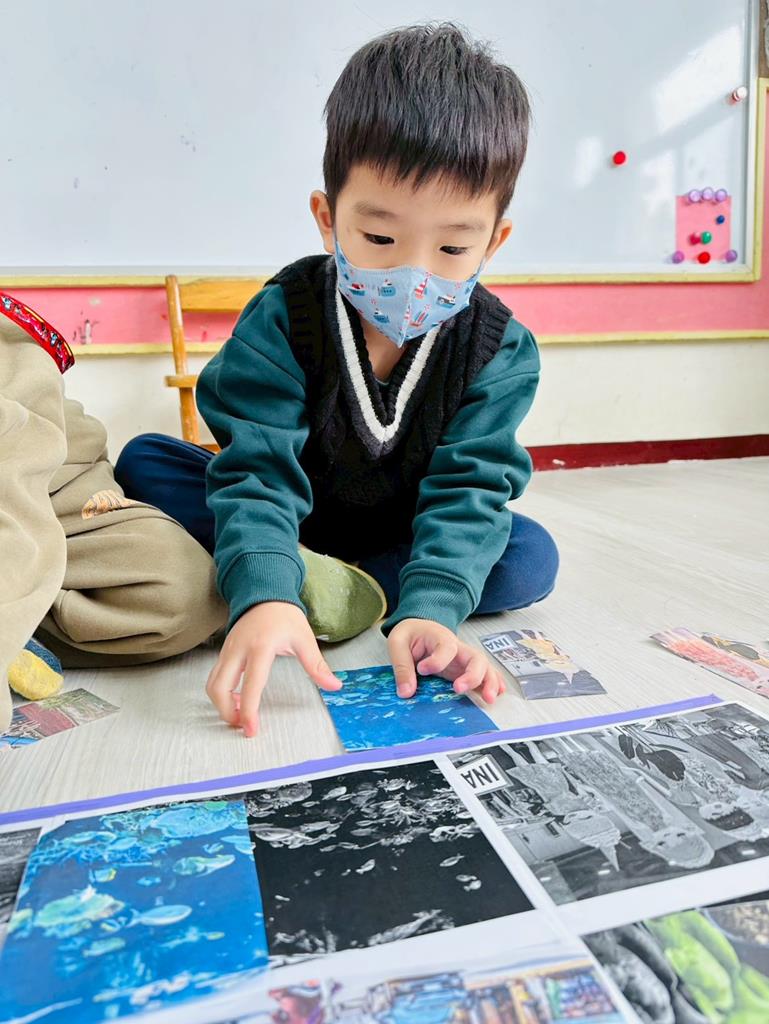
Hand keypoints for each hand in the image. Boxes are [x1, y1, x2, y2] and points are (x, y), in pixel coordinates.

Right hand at [205, 601, 341, 736]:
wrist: (264, 594)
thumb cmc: (284, 616)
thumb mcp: (304, 638)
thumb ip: (317, 665)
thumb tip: (334, 685)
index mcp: (260, 647)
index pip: (251, 685)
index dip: (249, 710)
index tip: (251, 729)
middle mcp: (238, 649)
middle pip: (219, 688)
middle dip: (227, 712)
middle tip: (244, 725)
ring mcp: (227, 651)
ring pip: (213, 684)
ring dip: (222, 704)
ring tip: (241, 712)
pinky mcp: (223, 653)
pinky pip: (215, 678)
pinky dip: (221, 693)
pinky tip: (238, 698)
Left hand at [387, 618, 505, 703]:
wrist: (419, 628)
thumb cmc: (410, 634)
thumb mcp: (398, 643)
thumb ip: (401, 666)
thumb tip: (406, 692)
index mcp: (439, 637)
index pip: (446, 648)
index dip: (437, 661)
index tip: (422, 670)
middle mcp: (457, 648)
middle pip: (475, 657)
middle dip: (472, 675)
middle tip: (459, 689)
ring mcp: (463, 660)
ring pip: (484, 667)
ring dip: (489, 682)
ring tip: (488, 699)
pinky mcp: (464, 670)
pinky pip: (484, 674)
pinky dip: (493, 683)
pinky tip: (497, 694)